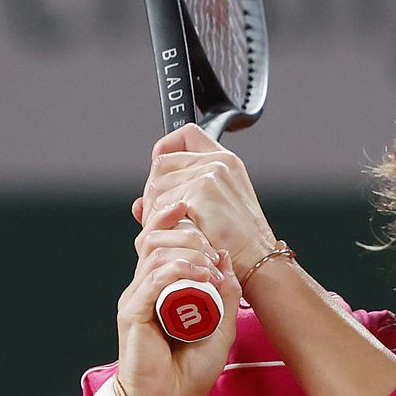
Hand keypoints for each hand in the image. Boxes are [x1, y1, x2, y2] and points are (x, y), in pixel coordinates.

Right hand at [116, 198, 241, 395]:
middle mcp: (143, 289)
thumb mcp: (220, 327)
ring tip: (211, 267)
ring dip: (187, 252)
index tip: (192, 210)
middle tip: (211, 250)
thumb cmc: (190, 371)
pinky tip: (200, 274)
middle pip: (154, 240)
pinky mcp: (133, 314)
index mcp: (158, 287)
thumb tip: (225, 256)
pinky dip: (176, 270)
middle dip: (185, 233)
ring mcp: (136, 300)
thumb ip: (225, 294)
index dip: (171, 219)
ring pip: (154, 255)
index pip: (158, 241)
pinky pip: (151, 281)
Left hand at [131, 125, 275, 278]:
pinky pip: (162, 203)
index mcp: (226, 161)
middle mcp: (219, 161)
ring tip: (165, 228)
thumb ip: (179, 197)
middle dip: (152, 190)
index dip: (166, 148)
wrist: (257, 260)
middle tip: (156, 215)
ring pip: (158, 185)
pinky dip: (160, 221)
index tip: (159, 170)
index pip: (186, 135)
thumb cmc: (238, 242)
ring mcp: (211, 173)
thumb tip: (138, 204)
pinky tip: (172, 232)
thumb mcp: (211, 212)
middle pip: (163, 162)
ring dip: (153, 210)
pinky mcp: (202, 191)